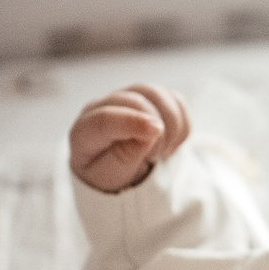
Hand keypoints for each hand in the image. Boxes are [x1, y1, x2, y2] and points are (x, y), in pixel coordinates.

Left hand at [69, 84, 189, 191]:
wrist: (114, 169)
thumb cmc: (107, 172)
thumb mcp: (111, 175)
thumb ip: (126, 155)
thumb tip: (151, 131)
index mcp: (86, 128)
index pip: (105, 118)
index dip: (131, 122)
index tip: (156, 131)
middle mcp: (104, 105)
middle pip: (135, 100)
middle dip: (156, 129)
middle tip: (156, 157)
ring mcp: (128, 97)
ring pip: (156, 93)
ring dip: (171, 123)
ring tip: (165, 151)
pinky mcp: (150, 99)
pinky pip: (174, 99)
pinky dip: (182, 121)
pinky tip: (174, 142)